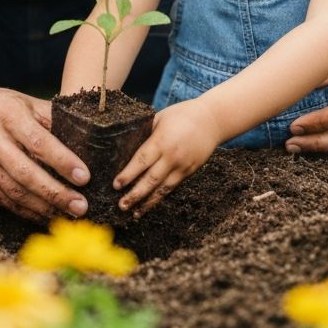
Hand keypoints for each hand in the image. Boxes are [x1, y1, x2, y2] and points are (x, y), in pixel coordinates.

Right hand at [0, 83, 90, 221]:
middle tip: (81, 206)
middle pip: (25, 173)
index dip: (63, 162)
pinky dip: (26, 210)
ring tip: (68, 214)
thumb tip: (84, 137)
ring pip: (13, 191)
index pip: (38, 142)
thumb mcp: (23, 101)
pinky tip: (45, 215)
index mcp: (7, 114)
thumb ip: (50, 118)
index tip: (84, 177)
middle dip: (56, 193)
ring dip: (43, 207)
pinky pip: (3, 199)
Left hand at [114, 100, 219, 216]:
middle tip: (120, 205)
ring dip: (148, 203)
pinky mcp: (190, 171)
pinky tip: (150, 204)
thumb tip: (126, 147)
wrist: (212, 120)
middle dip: (134, 194)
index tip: (116, 185)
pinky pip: (172, 187)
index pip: (141, 161)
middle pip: (150, 180)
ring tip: (134, 213)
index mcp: (162, 140)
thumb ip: (146, 132)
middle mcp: (172, 156)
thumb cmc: (182, 114)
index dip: (128, 175)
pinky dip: (161, 197)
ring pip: (163, 189)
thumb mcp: (160, 117)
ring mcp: (183, 166)